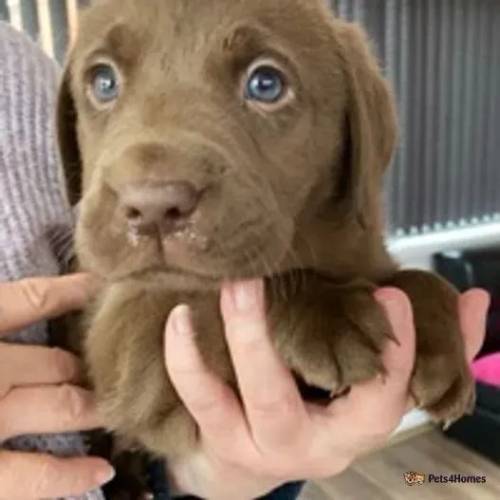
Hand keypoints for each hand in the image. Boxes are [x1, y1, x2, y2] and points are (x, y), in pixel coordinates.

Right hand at [0, 274, 113, 499]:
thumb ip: (0, 312)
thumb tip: (61, 294)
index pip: (31, 300)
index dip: (69, 292)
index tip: (99, 286)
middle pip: (55, 360)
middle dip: (84, 364)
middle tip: (122, 361)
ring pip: (60, 405)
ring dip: (91, 404)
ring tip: (121, 405)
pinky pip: (33, 476)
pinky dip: (68, 474)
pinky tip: (103, 470)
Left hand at [165, 280, 488, 498]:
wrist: (265, 454)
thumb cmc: (330, 410)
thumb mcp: (380, 388)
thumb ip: (432, 348)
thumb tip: (477, 300)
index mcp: (350, 431)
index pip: (379, 403)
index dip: (392, 357)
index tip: (391, 295)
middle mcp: (299, 445)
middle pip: (279, 400)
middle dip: (265, 342)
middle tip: (259, 279)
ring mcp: (248, 443)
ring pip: (227, 400)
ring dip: (228, 340)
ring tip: (227, 285)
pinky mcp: (213, 432)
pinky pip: (195, 398)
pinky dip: (186, 359)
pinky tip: (179, 315)